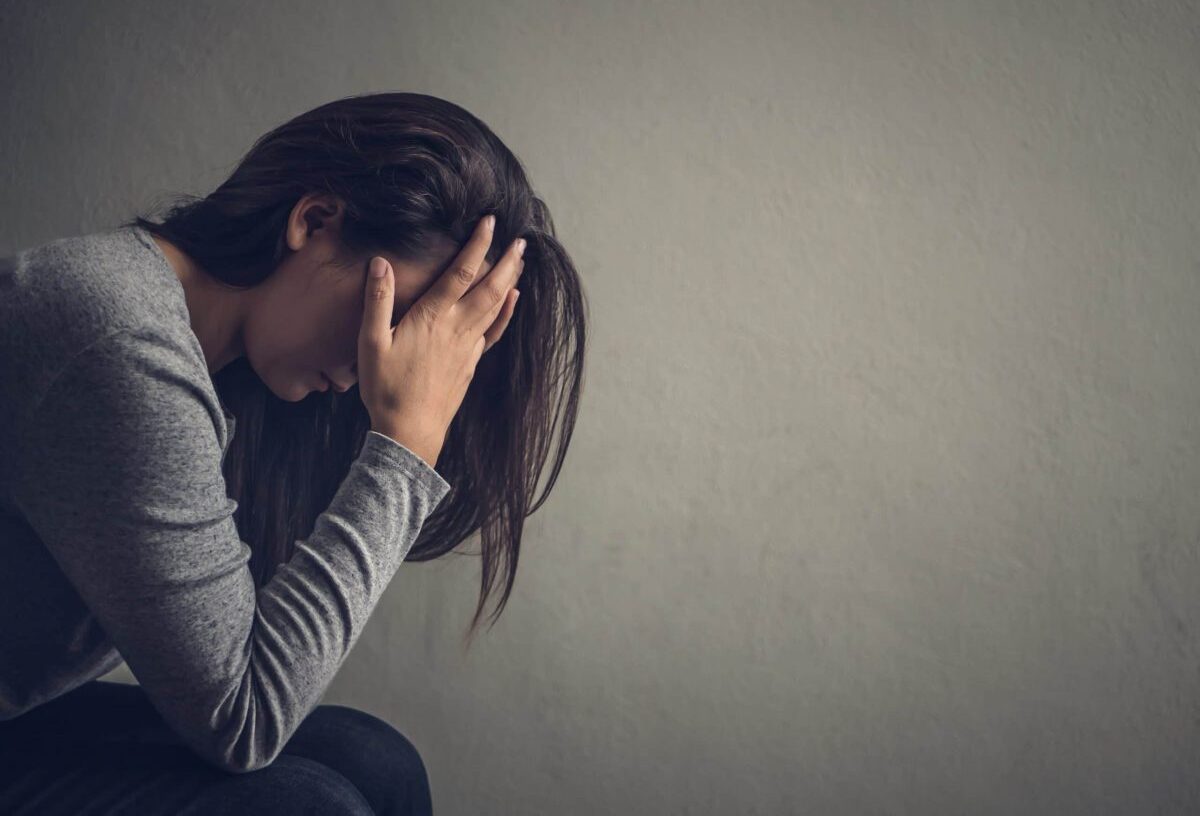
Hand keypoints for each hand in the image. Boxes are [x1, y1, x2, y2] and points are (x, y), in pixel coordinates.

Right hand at [356, 215, 524, 465]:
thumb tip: (380, 263)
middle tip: (520, 239)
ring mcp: (467, 347)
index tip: (490, 222)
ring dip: (510, 281)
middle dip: (506, 261)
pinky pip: (493, 331)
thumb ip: (378, 301)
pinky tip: (512, 301)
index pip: (461, 272)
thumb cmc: (386, 388)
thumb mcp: (371, 342)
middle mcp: (456, 328)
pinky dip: (505, 313)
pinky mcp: (470, 363)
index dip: (477, 245)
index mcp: (433, 318)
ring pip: (495, 307)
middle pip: (489, 287)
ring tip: (520, 261)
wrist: (410, 431)